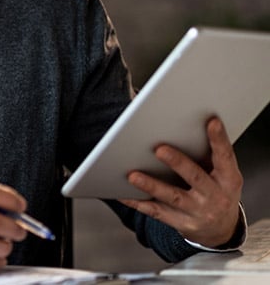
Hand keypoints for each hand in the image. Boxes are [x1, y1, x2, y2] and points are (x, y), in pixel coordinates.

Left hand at [119, 116, 242, 246]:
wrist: (221, 229)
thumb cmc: (217, 192)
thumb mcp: (224, 176)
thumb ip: (209, 156)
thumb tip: (183, 128)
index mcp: (228, 179)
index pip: (225, 157)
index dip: (219, 140)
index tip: (212, 122)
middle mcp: (216, 196)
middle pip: (195, 177)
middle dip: (177, 162)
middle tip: (159, 149)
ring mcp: (198, 211)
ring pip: (172, 197)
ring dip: (151, 185)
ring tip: (133, 176)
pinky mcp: (181, 222)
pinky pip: (156, 212)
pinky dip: (137, 202)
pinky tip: (122, 193)